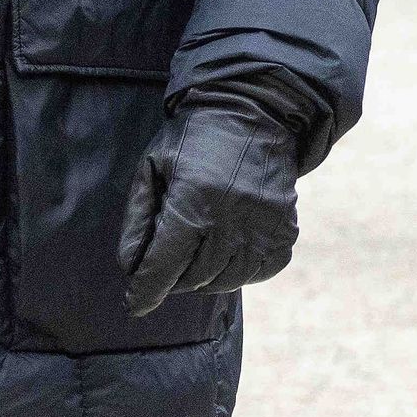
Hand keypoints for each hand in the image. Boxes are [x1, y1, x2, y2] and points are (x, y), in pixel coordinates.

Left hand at [116, 97, 299, 315]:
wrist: (253, 113)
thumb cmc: (193, 139)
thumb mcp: (153, 167)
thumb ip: (138, 219)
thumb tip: (130, 268)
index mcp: (194, 198)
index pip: (165, 264)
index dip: (146, 290)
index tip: (135, 304)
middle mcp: (233, 216)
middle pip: (193, 277)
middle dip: (173, 278)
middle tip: (168, 261)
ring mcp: (264, 226)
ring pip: (226, 281)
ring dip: (204, 277)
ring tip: (197, 252)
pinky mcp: (286, 230)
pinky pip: (258, 272)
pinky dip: (239, 271)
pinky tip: (227, 251)